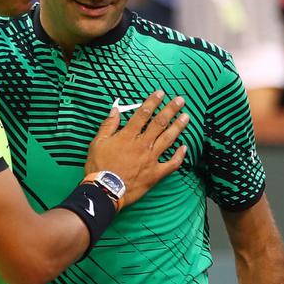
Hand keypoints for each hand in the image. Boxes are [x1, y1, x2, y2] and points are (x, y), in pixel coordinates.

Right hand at [85, 92, 187, 207]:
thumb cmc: (98, 166)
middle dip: (171, 110)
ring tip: (186, 117)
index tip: (161, 93)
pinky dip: (179, 156)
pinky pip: (171, 164)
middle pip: (159, 123)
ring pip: (168, 140)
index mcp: (128, 135)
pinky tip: (185, 148)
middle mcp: (142, 144)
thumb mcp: (97, 142)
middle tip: (180, 100)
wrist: (105, 190)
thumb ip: (108, 125)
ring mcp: (151, 159)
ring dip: (178, 127)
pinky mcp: (155, 174)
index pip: (143, 114)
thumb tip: (115, 110)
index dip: (152, 102)